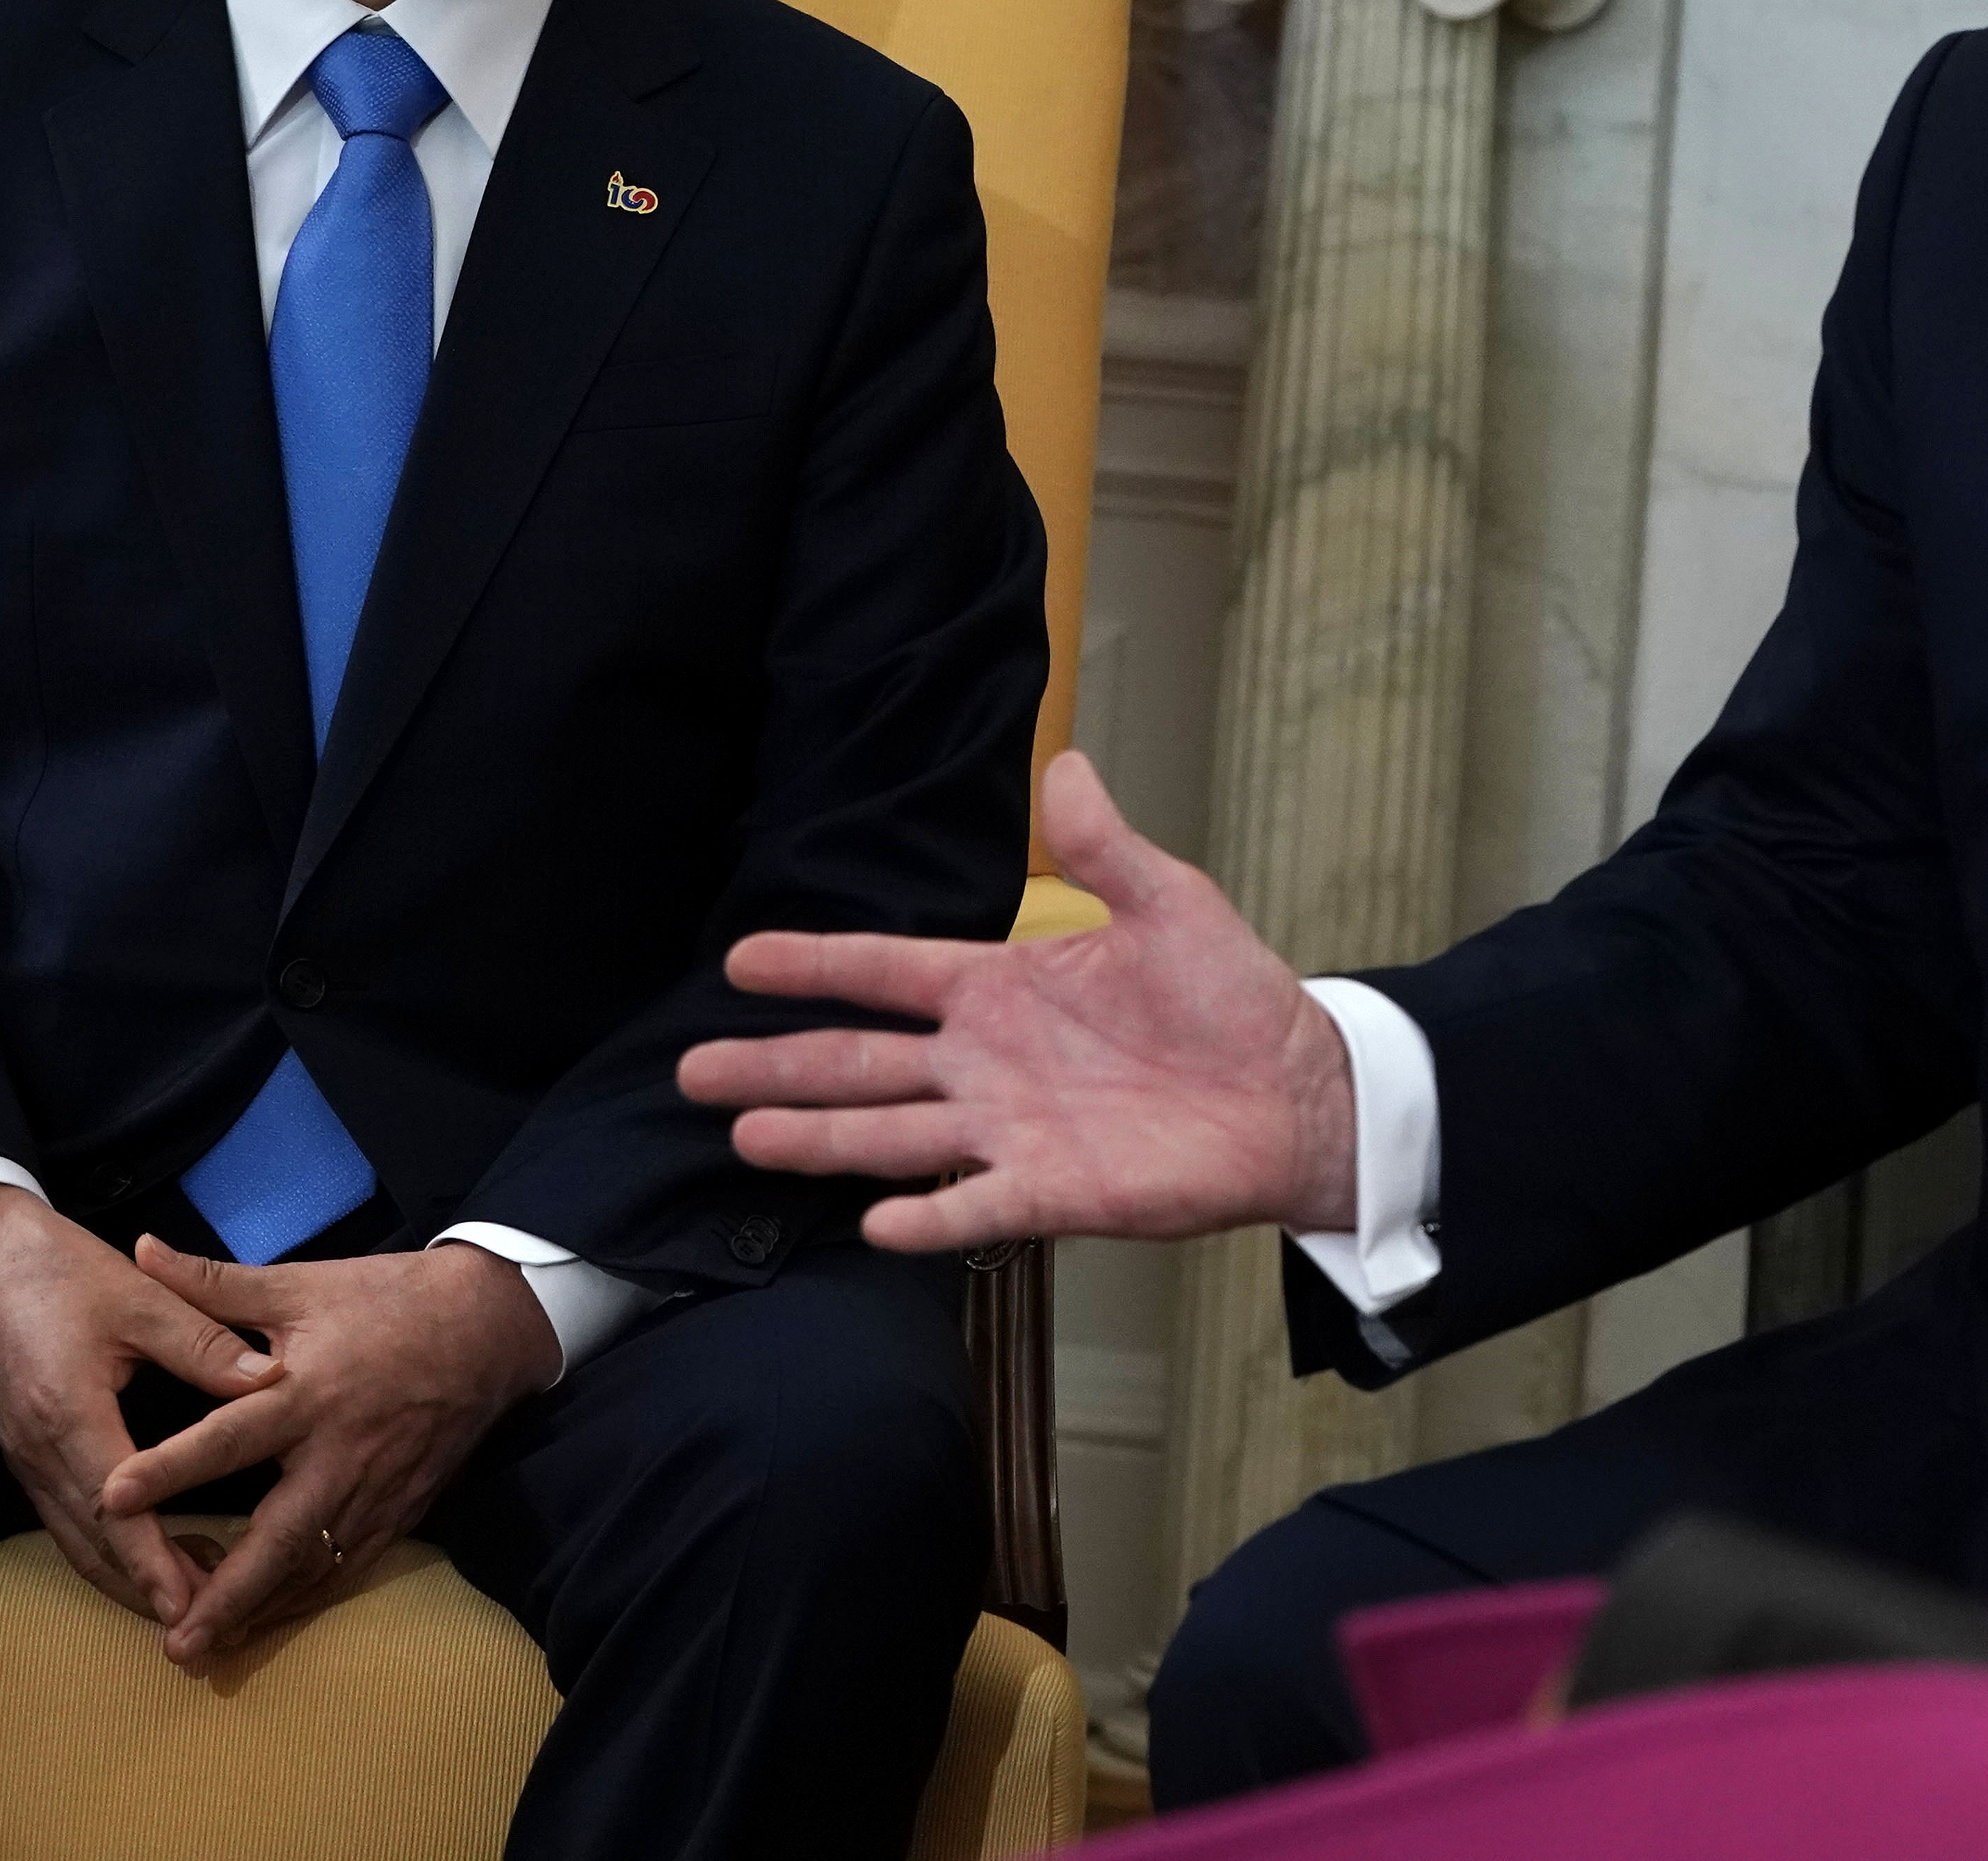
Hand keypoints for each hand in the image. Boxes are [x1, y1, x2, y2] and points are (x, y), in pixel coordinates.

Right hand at [0, 1181, 284, 1637]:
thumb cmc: (65, 1272)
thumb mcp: (142, 1298)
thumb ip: (206, 1344)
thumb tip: (271, 1380)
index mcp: (67, 1413)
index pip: (116, 1506)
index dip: (155, 1558)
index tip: (197, 1599)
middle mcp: (39, 1451)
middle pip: (93, 1543)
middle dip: (147, 1589)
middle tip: (208, 1627)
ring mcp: (27, 1458)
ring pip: (78, 1541)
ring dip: (129, 1578)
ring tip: (194, 1604)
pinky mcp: (30, 1454)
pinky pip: (70, 1521)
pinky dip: (111, 1549)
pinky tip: (155, 1557)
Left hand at [94, 1236, 561, 1665]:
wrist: (494, 1324)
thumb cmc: (390, 1299)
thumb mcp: (302, 1284)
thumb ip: (214, 1283)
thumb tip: (141, 1249)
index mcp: (309, 1393)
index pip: (228, 1438)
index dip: (170, 1468)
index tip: (111, 1497)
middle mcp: (341, 1452)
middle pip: (280, 1538)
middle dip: (226, 1594)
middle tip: (176, 1642)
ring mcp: (377, 1487)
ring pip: (315, 1566)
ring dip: (262, 1610)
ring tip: (208, 1647)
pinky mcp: (404, 1506)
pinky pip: (349, 1564)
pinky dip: (306, 1597)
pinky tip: (268, 1618)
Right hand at [677, 749, 1358, 1254]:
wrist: (1294, 1089)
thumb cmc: (1230, 997)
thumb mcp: (1170, 902)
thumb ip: (1106, 848)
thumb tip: (1064, 764)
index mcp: (1002, 985)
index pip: (888, 970)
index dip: (817, 964)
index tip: (740, 960)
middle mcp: (986, 1060)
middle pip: (860, 1060)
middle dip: (777, 1064)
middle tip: (693, 1069)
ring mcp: (1010, 1129)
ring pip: (890, 1134)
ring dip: (820, 1138)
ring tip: (744, 1135)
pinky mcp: (1051, 1190)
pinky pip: (974, 1207)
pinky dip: (926, 1218)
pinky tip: (873, 1223)